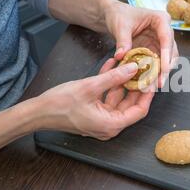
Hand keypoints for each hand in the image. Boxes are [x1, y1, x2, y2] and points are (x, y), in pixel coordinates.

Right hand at [38, 59, 153, 140]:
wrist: (37, 113)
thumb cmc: (59, 105)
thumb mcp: (90, 87)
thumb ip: (114, 78)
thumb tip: (132, 68)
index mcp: (111, 124)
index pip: (139, 111)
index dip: (147, 94)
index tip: (152, 80)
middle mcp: (109, 125)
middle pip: (130, 104)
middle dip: (136, 86)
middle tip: (143, 70)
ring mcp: (102, 120)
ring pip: (119, 99)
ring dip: (122, 82)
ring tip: (127, 64)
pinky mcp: (95, 113)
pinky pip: (107, 98)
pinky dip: (110, 84)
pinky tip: (111, 67)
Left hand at [103, 2, 178, 86]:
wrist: (115, 16)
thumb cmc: (120, 15)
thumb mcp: (120, 26)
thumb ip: (122, 41)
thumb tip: (121, 56)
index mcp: (161, 20)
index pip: (167, 38)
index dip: (167, 55)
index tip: (165, 69)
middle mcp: (166, 31)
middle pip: (171, 52)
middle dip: (166, 69)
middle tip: (159, 83)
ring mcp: (161, 42)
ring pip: (167, 61)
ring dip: (161, 74)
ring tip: (153, 87)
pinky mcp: (156, 51)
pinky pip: (158, 64)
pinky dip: (154, 74)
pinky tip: (148, 83)